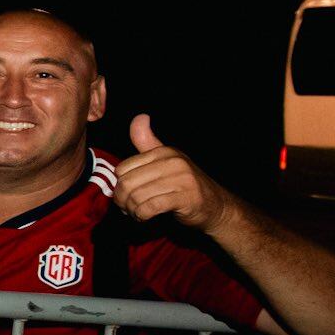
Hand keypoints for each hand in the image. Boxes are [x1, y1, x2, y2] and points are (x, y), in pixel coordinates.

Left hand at [113, 114, 231, 232]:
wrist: (216, 206)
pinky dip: (142, 216)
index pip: (122, 168)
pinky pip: (150, 207)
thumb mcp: (166, 160)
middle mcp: (173, 162)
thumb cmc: (184, 185)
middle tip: (127, 208)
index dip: (118, 185)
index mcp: (164, 152)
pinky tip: (145, 217)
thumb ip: (148, 142)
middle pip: (127, 183)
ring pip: (137, 196)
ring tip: (136, 213)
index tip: (125, 195)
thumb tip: (140, 116)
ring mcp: (182, 179)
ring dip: (132, 210)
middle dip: (122, 200)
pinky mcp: (186, 198)